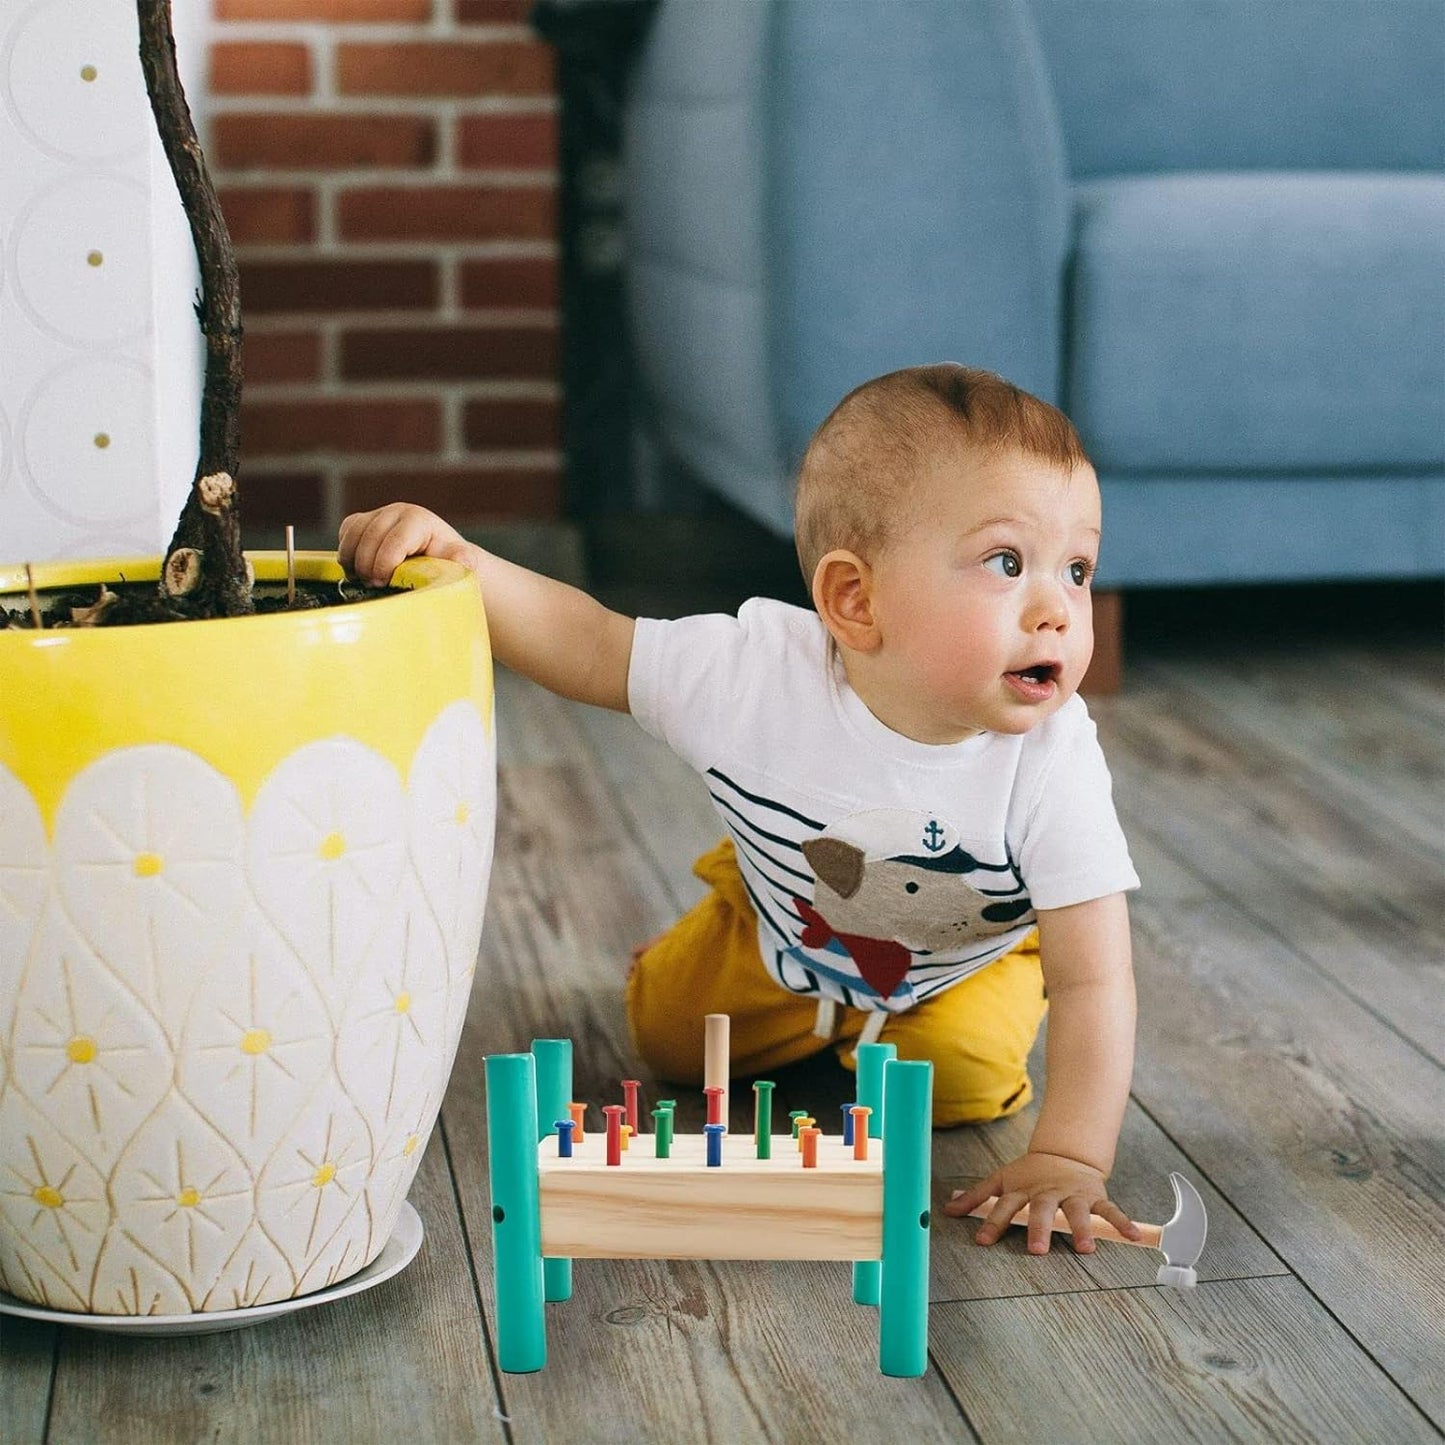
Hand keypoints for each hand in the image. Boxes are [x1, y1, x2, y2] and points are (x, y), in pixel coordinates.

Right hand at [338, 504, 468, 585]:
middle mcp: (397, 511)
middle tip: (373, 586)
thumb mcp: (458, 562)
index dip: (384, 564)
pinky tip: (357, 569)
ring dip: (352, 559)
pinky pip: (346, 532)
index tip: (382, 583)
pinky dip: (346, 551)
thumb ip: (461, 559)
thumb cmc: (447, 562)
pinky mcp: (364, 521)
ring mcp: (378, 514)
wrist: (437, 556)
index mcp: (419, 520)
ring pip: (353, 533)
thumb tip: (464, 559)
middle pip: (369, 536)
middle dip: (367, 565)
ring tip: (363, 580)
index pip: (394, 540)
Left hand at [941, 1151, 1141, 1253]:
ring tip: (1086, 1248)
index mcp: (1022, 1190)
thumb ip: (978, 1197)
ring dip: (1081, 1229)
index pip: (1004, 1207)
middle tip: (1036, 1250)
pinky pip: (1110, 1210)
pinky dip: (1122, 1222)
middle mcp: (1046, 1193)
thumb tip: (947, 1209)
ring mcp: (1071, 1194)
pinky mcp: (1093, 1195)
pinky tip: (1134, 1237)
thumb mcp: (1002, 1180)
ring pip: (1076, 1212)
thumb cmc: (1029, 1173)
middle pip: (1041, 1210)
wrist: (1064, 1152)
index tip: (981, 1240)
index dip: (991, 1223)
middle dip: (1038, 1228)